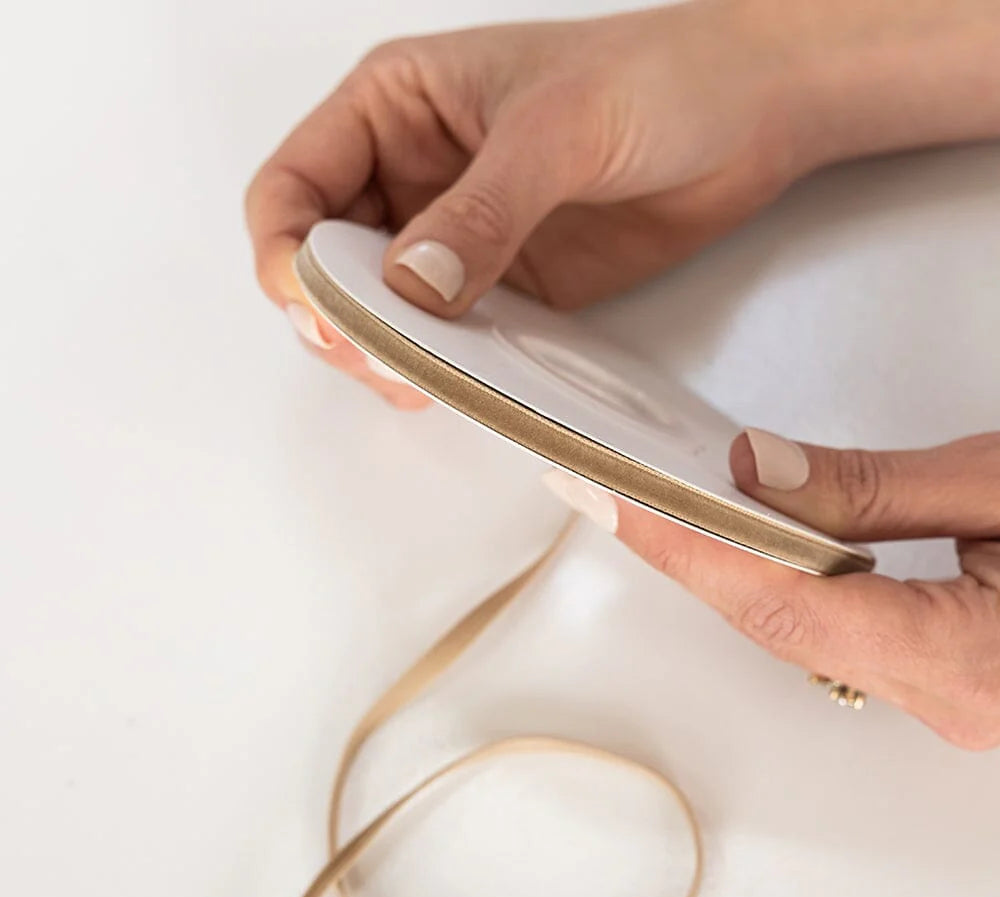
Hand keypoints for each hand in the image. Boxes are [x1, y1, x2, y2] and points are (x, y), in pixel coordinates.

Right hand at [246, 2, 815, 404]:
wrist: (752, 116)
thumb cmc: (658, 78)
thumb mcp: (559, 129)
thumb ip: (482, 210)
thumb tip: (411, 286)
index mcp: (394, 109)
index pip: (293, 188)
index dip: (284, 253)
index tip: (312, 304)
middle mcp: (411, 178)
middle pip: (323, 267)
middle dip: (333, 319)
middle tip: (376, 357)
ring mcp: (456, 240)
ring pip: (378, 315)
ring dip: (382, 354)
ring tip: (416, 378)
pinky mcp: (503, 290)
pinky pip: (447, 341)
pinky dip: (439, 369)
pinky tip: (454, 384)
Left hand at [543, 429, 999, 749]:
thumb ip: (879, 487)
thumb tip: (758, 473)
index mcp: (969, 661)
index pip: (779, 600)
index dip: (683, 547)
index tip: (608, 498)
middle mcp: (955, 702)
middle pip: (778, 623)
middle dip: (688, 556)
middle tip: (608, 491)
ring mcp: (957, 702)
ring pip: (805, 633)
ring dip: (731, 570)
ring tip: (655, 506)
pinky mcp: (959, 683)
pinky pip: (844, 636)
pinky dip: (789, 584)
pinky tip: (749, 543)